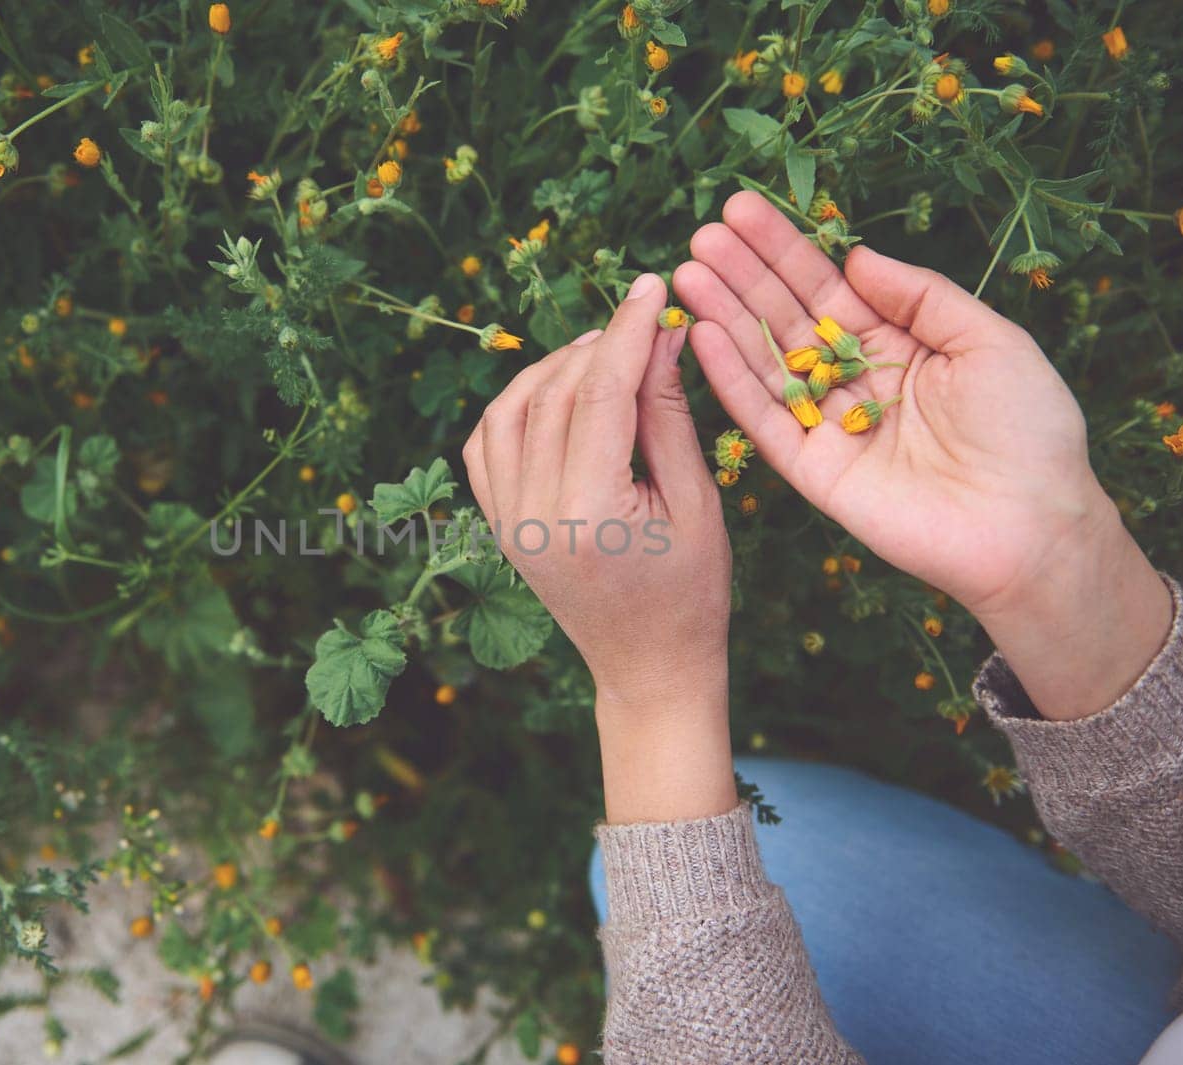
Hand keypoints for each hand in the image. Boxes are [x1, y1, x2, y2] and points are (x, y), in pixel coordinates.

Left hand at [464, 274, 737, 819]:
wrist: (650, 667)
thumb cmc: (691, 591)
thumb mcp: (696, 499)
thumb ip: (669, 414)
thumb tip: (660, 335)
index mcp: (588, 513)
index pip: (601, 393)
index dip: (628, 331)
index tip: (651, 286)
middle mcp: (533, 515)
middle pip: (554, 395)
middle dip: (598, 345)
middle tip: (640, 320)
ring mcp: (507, 523)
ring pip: (508, 412)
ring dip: (552, 369)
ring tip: (602, 354)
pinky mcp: (499, 526)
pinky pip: (486, 447)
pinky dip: (513, 407)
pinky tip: (555, 392)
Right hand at [678, 190, 1169, 719]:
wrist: (1031, 526)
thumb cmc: (1029, 431)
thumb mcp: (989, 341)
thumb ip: (920, 297)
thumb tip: (855, 258)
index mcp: (898, 346)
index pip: (827, 289)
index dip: (785, 251)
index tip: (742, 211)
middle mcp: (855, 381)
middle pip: (787, 319)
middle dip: (744, 276)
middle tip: (703, 235)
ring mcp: (830, 426)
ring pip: (765, 363)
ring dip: (724, 317)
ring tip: (687, 272)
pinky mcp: (813, 471)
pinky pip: (764, 420)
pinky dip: (731, 380)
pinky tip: (702, 336)